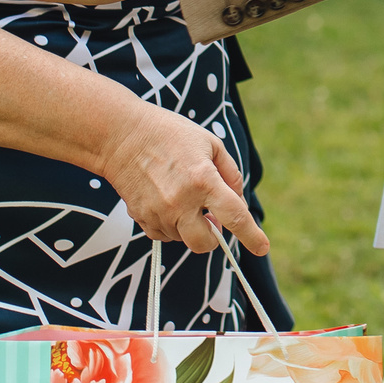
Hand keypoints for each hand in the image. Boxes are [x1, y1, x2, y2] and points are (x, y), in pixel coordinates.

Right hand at [103, 101, 270, 254]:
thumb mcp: (210, 143)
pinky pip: (163, 235)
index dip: (252, 236)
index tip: (261, 248)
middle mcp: (181, 201)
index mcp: (203, 179)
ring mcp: (159, 212)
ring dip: (189, 226)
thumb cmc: (170, 134)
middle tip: (212, 219)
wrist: (121, 135)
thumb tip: (239, 202)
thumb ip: (230, 174)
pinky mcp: (141, 218)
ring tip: (180, 196)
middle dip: (213, 237)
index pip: (235, 216)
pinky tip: (164, 200)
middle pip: (205, 243)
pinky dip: (169, 225)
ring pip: (183, 238)